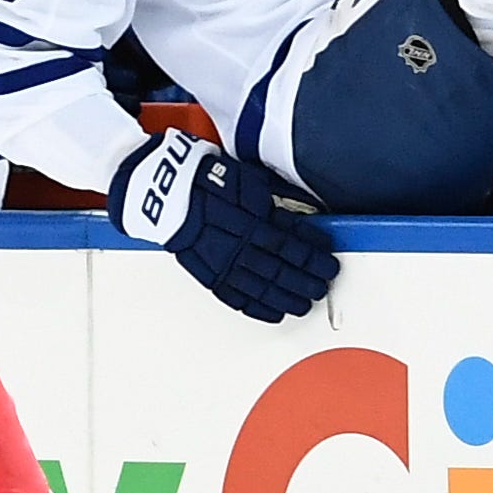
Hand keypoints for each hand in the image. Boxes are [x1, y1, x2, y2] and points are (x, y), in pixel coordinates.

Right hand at [109, 129, 335, 321]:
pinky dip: (258, 308)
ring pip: (262, 289)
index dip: (313, 257)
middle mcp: (237, 246)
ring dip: (287, 298)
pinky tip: (274, 313)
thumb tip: (301, 216)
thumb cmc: (205, 180)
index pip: (290, 245)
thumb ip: (275, 201)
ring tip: (304, 304)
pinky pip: (237, 298)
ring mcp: (223, 264)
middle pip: (280, 271)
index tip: (328, 261)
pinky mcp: (209, 276)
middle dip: (305, 281)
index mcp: (250, 221)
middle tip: (321, 286)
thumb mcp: (248, 179)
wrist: (164, 192)